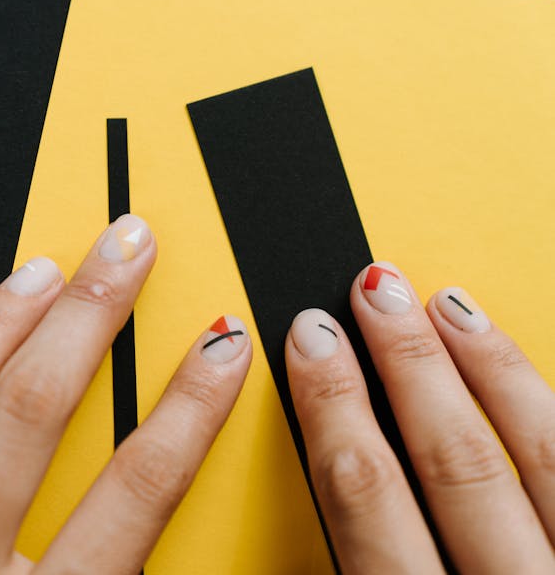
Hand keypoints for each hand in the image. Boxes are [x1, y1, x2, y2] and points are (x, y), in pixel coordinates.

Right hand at [286, 262, 554, 573]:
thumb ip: (354, 565)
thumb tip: (316, 493)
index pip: (366, 494)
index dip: (332, 406)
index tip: (312, 345)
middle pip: (453, 460)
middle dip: (408, 364)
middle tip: (378, 296)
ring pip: (541, 455)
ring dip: (491, 371)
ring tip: (449, 308)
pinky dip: (550, 413)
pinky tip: (526, 374)